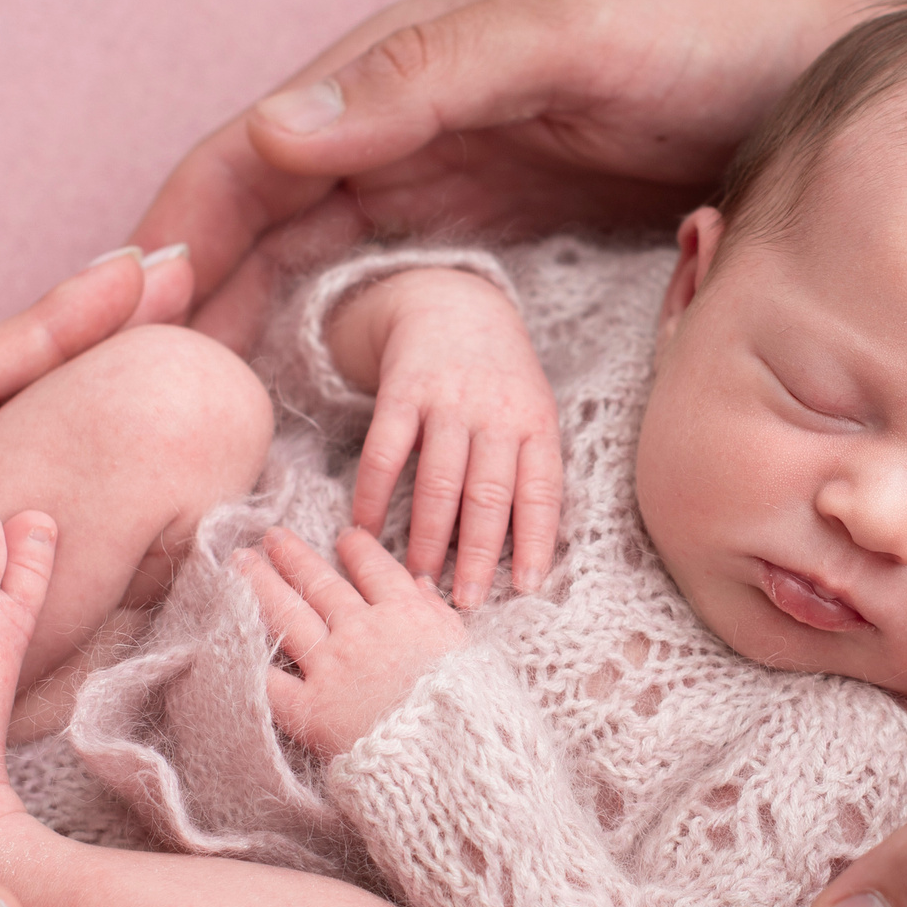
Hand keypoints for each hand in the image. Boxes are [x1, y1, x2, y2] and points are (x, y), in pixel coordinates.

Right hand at [134, 0, 881, 350]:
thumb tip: (275, 135)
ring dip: (251, 345)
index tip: (114, 331)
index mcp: (389, 79)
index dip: (174, 243)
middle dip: (188, 313)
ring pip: (314, 274)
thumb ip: (422, 81)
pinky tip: (318, 416)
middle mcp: (399, 134)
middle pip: (259, 232)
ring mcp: (448, 187)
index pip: (244, 165)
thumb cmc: (694, 25)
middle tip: (130, 414)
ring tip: (198, 435)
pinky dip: (340, 356)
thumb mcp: (558, 38)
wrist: (818, 40)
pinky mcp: (501, 236)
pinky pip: (392, 302)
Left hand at [240, 526, 468, 757]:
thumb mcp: (465, 650)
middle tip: (272, 537)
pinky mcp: (309, 708)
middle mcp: (362, 631)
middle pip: (319, 583)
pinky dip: (250, 659)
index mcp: (406, 614)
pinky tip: (231, 638)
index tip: (344, 536)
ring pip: (286, 614)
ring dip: (260, 583)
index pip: (374, 568)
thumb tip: (420, 584)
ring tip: (241, 562)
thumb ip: (438, 614)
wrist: (452, 758)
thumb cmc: (469, 709)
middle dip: (292, 555)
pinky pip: (270, 679)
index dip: (356, 549)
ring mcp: (331, 668)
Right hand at [331, 268, 561, 604]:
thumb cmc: (501, 381)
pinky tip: (364, 528)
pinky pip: (385, 451)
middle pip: (488, 496)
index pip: (541, 492)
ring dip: (427, 536)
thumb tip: (526, 553)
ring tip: (418, 578)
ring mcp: (448, 401)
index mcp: (535, 425)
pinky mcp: (402, 391)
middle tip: (464, 601)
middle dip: (477, 555)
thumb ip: (531, 471)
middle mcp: (495, 414)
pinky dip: (373, 493)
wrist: (454, 305)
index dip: (534, 542)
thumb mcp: (532, 414)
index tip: (524, 587)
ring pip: (439, 481)